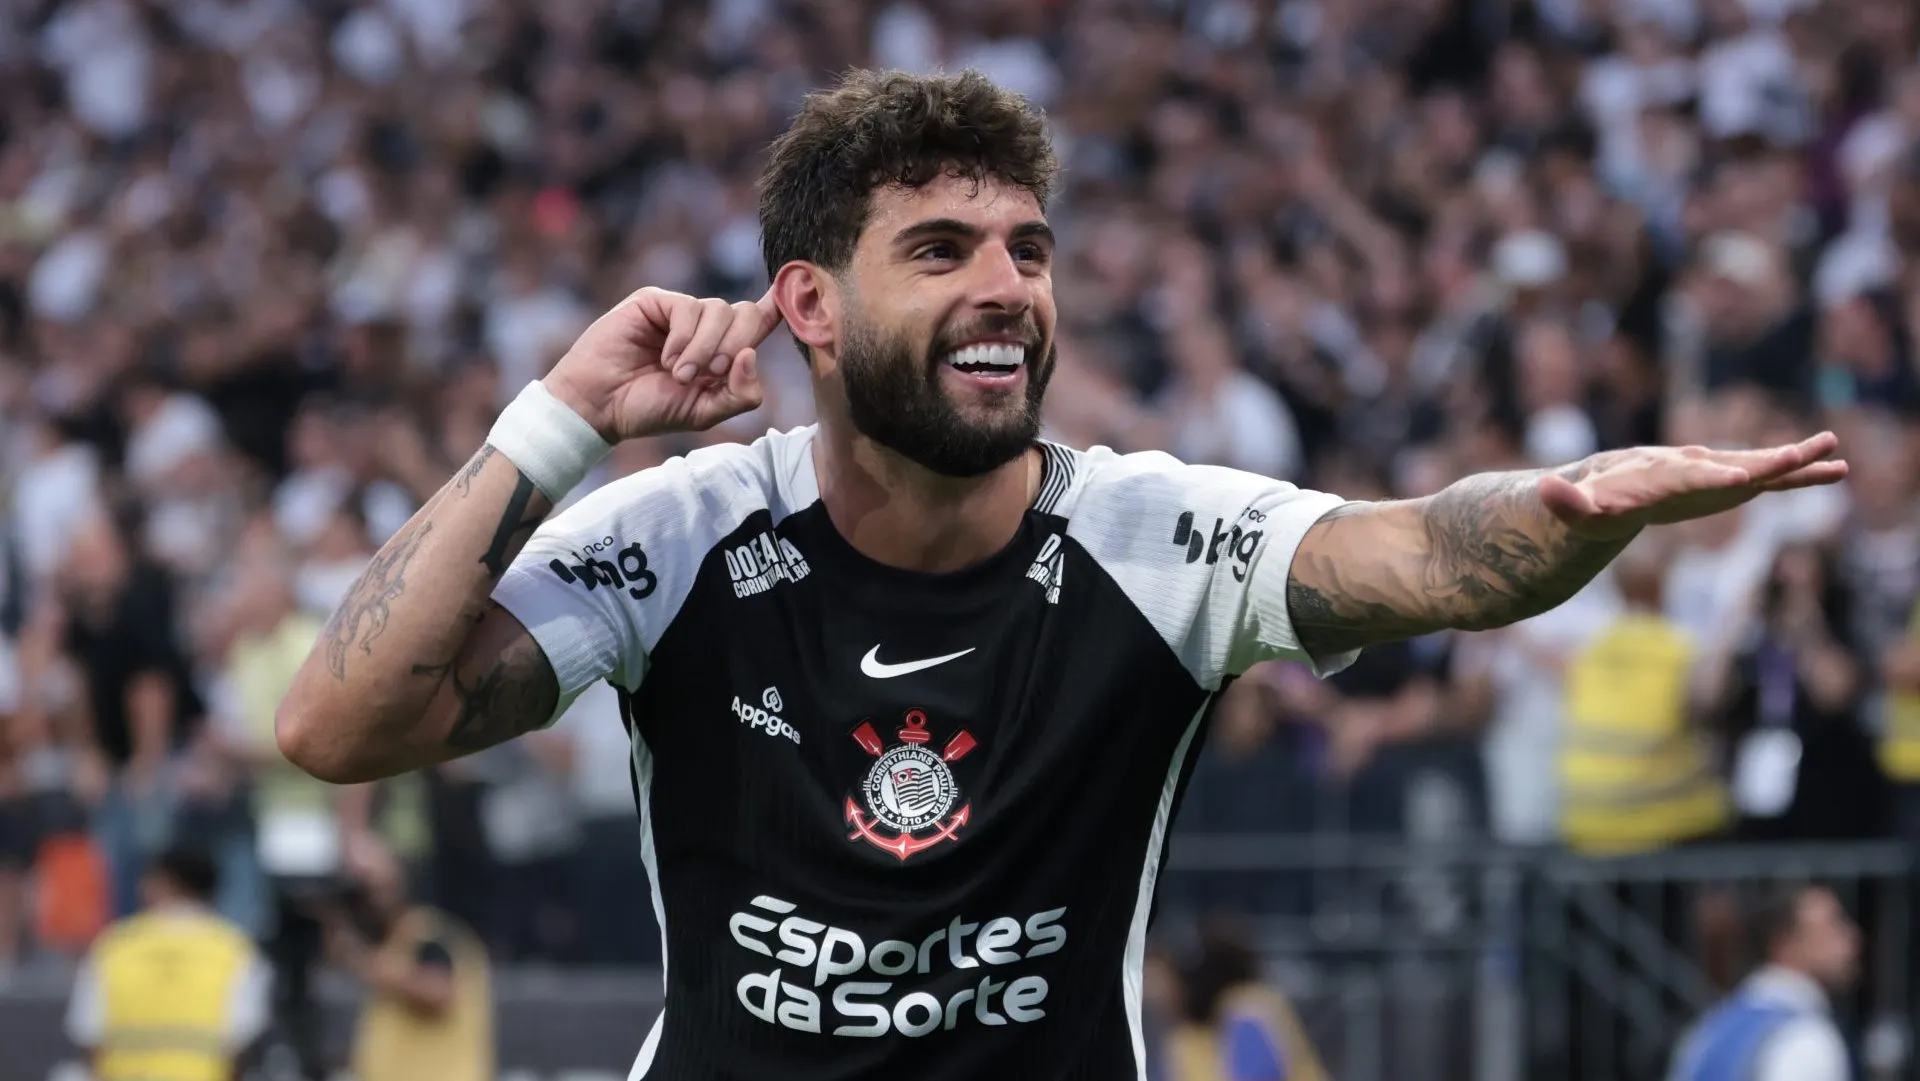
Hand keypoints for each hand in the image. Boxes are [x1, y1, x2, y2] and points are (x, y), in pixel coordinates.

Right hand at [543, 286, 779, 441]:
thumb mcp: (705, 412)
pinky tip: (668, 360)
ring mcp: (680, 312)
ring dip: (705, 348)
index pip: (758, 322)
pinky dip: (684, 338)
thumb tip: (751, 355)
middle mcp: (704, 327)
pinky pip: (688, 307)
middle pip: (746, 313)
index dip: (779, 307)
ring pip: (719, 311)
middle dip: (735, 344)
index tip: (796, 292)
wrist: (601, 406)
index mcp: (721, 351)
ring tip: (680, 374)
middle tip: (711, 373)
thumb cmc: (649, 410)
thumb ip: (739, 393)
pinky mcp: (655, 301)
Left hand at [1537, 433, 1847, 540]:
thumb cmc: (1584, 503)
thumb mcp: (1572, 509)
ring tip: (1836, 455)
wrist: (1595, 488)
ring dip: (1793, 462)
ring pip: (1756, 466)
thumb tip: (1546, 491)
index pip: (1690, 476)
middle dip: (1764, 463)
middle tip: (1801, 455)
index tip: (1741, 476)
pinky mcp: (1722, 483)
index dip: (1714, 477)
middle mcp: (1689, 467)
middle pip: (1731, 465)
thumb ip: (1565, 502)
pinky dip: (1795, 474)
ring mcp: (1709, 473)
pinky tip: (1833, 470)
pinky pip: (1764, 477)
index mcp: (1658, 475)